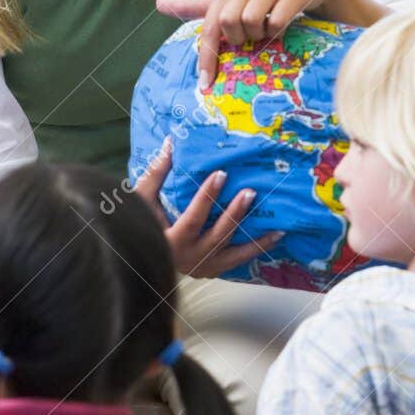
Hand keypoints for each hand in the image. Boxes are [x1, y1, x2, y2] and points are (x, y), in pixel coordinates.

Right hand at [134, 135, 281, 278]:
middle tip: (251, 192)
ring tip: (278, 228)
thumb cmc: (136, 224)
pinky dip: (254, 250)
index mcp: (169, 242)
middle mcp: (188, 260)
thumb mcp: (140, 200)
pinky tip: (273, 238)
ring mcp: (201, 269)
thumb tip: (171, 143)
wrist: (137, 259)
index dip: (207, 197)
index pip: (192, 218)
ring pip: (233, 256)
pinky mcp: (210, 271)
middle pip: (217, 236)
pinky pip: (236, 262)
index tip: (221, 174)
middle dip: (235, 214)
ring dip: (256, 242)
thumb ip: (156, 173)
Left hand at [157, 0, 386, 90]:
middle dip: (239, 41)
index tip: (206, 84)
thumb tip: (158, 3)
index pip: (209, 24)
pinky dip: (279, 31)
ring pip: (250, 22)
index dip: (206, 56)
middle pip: (227, 23)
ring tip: (271, 30)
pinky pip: (277, 21)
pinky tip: (285, 28)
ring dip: (261, 36)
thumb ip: (199, 5)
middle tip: (254, 39)